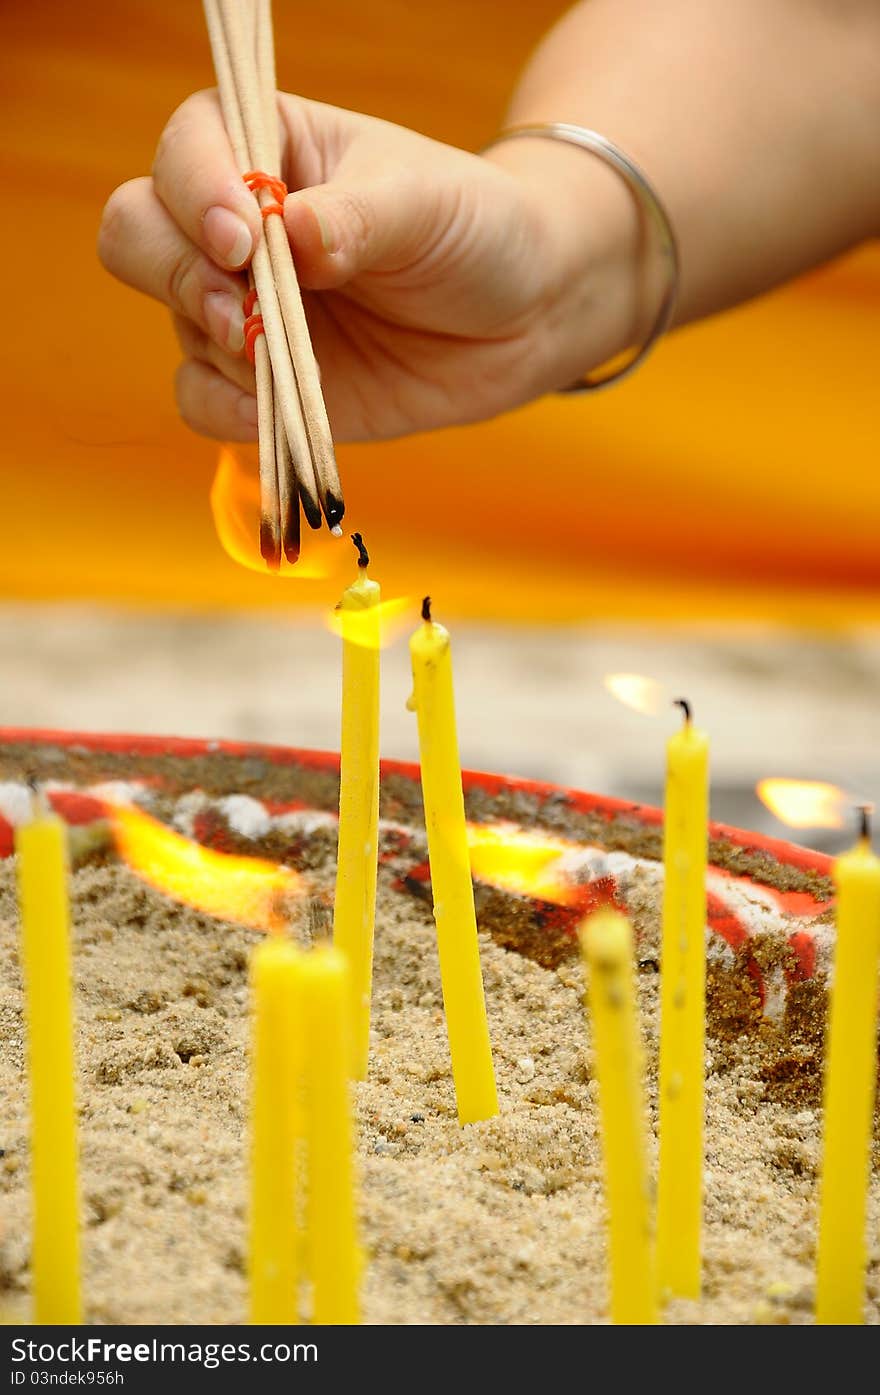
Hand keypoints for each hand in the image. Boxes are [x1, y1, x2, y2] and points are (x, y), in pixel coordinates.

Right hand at [98, 91, 632, 442]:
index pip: (188, 150)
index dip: (195, 191)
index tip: (244, 236)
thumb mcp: (426, 205)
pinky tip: (269, 411)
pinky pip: (201, 400)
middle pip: (139, 232)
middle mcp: (238, 228)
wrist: (521, 317)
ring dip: (212, 346)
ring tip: (277, 360)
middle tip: (238, 311)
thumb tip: (289, 236)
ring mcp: (242, 308)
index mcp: (269, 149)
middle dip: (176, 274)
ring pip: (170, 322)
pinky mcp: (262, 381)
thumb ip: (354, 218)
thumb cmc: (474, 230)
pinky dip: (223, 410)